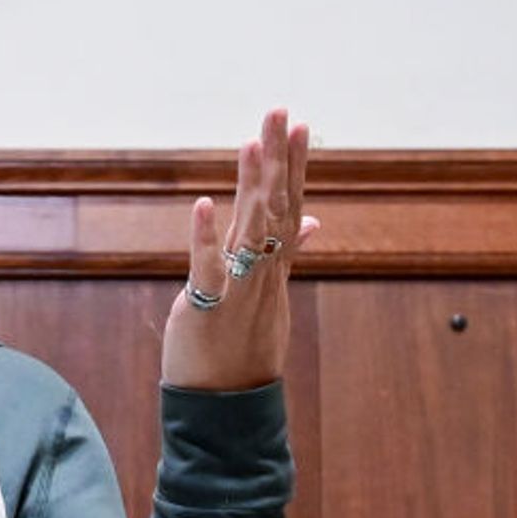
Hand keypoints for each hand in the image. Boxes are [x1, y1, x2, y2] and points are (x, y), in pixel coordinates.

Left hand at [162, 109, 314, 391]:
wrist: (227, 406)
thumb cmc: (241, 348)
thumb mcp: (269, 295)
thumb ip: (286, 253)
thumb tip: (312, 222)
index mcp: (273, 267)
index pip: (291, 206)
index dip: (296, 165)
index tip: (301, 125)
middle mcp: (261, 273)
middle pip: (275, 207)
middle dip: (279, 158)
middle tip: (281, 112)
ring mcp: (238, 290)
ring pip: (248, 230)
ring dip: (250, 186)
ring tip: (251, 143)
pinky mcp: (207, 308)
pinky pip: (208, 270)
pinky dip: (206, 238)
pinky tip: (204, 205)